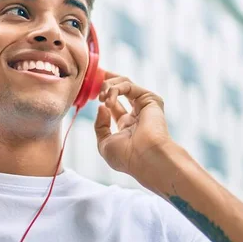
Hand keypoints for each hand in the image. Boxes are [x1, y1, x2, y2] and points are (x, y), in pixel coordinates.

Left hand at [94, 72, 172, 187]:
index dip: (102, 94)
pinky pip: (129, 85)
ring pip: (124, 83)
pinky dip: (115, 89)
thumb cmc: (127, 157)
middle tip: (95, 88)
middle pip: (120, 89)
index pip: (114, 103)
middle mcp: (136, 114)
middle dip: (105, 84)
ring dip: (108, 86)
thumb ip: (100, 125)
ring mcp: (144, 106)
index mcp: (126, 125)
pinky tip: (108, 102)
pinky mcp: (150, 99)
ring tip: (101, 97)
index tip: (91, 91)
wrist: (146, 158)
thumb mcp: (104, 143)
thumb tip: (102, 107)